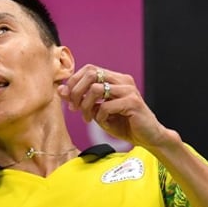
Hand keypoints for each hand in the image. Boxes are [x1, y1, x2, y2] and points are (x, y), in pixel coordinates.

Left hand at [58, 65, 175, 150]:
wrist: (147, 137)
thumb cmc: (123, 124)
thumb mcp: (97, 112)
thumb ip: (82, 100)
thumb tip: (61, 90)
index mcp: (115, 79)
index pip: (89, 69)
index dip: (74, 82)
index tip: (70, 100)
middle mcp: (122, 80)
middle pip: (91, 73)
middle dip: (76, 92)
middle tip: (75, 109)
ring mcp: (129, 90)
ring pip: (96, 89)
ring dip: (86, 106)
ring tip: (87, 118)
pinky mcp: (133, 102)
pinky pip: (106, 105)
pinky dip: (100, 116)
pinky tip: (103, 122)